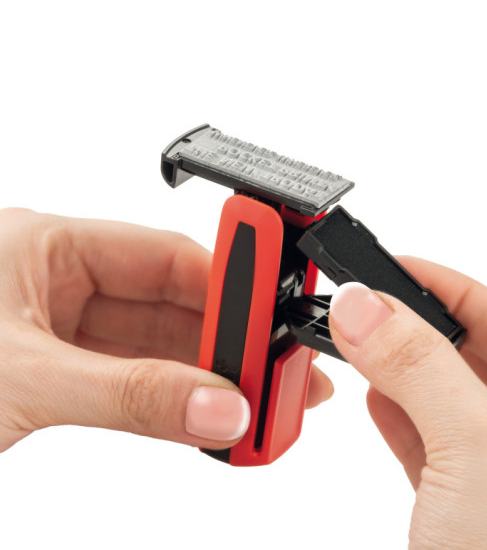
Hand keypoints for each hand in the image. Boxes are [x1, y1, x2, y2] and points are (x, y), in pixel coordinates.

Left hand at [0, 208, 332, 452]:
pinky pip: (142, 384)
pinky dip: (182, 404)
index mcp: (47, 246)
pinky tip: (217, 418)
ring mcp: (69, 335)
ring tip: (263, 406)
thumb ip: (126, 394)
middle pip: (175, 304)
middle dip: (232, 340)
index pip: (165, 255)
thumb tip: (215, 406)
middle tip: (281, 372)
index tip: (274, 311)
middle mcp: (64, 285)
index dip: (227, 282)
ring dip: (215, 378)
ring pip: (164, 349)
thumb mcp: (16, 380)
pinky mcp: (67, 379)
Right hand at [329, 257, 486, 547]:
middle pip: (482, 361)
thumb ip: (419, 367)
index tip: (400, 268)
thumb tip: (363, 308)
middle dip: (423, 330)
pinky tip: (376, 400)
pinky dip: (400, 420)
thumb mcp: (481, 451)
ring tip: (364, 343)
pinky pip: (435, 449)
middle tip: (371, 306)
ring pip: (452, 404)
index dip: (457, 289)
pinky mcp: (472, 517)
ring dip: (404, 373)